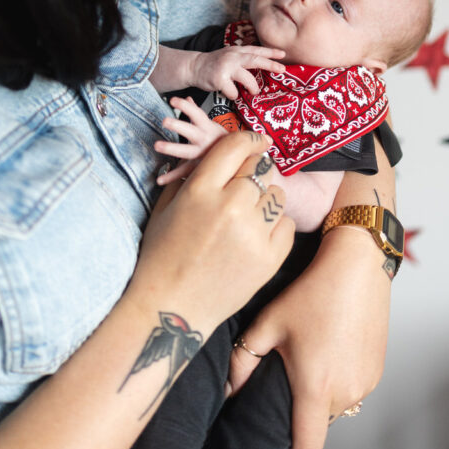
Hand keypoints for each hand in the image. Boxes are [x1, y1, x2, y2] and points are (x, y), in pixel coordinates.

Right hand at [129, 132, 294, 338]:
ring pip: (277, 194)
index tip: (255, 140)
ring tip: (248, 214)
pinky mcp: (269, 259)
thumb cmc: (162, 256)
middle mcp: (230, 207)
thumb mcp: (166, 207)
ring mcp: (252, 234)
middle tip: (245, 183)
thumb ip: (191, 176)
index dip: (248, 138)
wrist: (171, 309)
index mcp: (201, 190)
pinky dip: (274, 225)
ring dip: (265, 198)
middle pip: (260, 168)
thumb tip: (214, 155)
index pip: (236, 146)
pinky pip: (286, 224)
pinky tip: (255, 234)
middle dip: (253, 171)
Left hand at [154, 96, 227, 183]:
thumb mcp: (211, 124)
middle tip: (164, 120)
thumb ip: (196, 112)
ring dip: (171, 148)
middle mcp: (204, 140)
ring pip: (186, 151)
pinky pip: (184, 172)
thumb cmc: (220, 139)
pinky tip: (159, 179)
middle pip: (190, 131)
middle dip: (178, 126)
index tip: (173, 100)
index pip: (196, 114)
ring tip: (157, 145)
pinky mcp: (198, 167)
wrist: (239, 157)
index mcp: (207, 127)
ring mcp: (201, 154)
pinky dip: (171, 177)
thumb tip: (188, 97)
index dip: (185, 106)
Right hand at [189, 46, 284, 99]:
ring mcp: (226, 68)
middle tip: (282, 69)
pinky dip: (234, 94)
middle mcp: (232, 57)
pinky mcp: (219, 79)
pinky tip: (230, 93)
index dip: (270, 52)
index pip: (256, 50)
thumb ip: (244, 58)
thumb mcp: (230, 56)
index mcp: (237, 51)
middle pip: (255, 60)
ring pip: (247, 79)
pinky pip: (234, 92)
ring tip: (254, 92)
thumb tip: (264, 66)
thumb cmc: (216, 64)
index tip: (283, 54)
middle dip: (270, 64)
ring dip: (253, 87)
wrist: (194, 67)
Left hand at [227, 226, 390, 448]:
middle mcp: (346, 392)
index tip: (278, 430)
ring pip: (337, 408)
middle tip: (287, 380)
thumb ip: (243, 360)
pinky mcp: (378, 370)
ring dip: (322, 396)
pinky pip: (354, 390)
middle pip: (319, 426)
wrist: (357, 268)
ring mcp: (366, 383)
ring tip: (309, 360)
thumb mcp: (268, 323)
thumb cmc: (311, 293)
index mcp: (316, 387)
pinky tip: (328, 350)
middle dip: (302, 412)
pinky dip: (339, 381)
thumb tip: (230, 390)